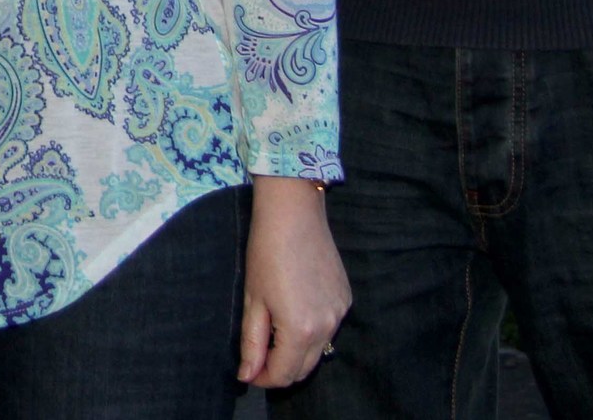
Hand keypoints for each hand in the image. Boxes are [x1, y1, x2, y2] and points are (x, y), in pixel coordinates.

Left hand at [240, 177, 350, 387]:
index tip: (248, 373)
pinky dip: (311, 332)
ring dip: (296, 352)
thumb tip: (247, 375)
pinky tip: (294, 312)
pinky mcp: (346, 299)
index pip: (283, 374)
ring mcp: (340, 314)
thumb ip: (252, 343)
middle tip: (258, 358)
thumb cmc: (266, 253)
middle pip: (304, 369)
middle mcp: (327, 327)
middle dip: (280, 370)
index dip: (263, 379)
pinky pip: (329, 329)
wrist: (294, 214)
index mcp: (301, 330)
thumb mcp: (253, 300)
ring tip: (273, 333)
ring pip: (319, 351)